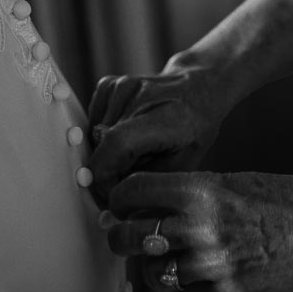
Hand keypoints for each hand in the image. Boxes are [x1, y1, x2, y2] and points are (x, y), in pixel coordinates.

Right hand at [85, 61, 228, 204]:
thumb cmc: (195, 130)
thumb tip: (116, 208)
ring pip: (94, 136)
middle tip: (126, 181)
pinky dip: (102, 136)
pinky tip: (126, 134)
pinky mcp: (111, 83)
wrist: (199, 88)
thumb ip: (148, 182)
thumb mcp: (184, 164)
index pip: (116, 145)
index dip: (105, 177)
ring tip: (133, 154)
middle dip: (107, 172)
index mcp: (165, 117)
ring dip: (107, 154)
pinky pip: (93, 120)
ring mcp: (123, 85)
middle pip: (102, 145)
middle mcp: (140, 95)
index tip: (112, 197)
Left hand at [106, 171, 292, 291]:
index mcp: (203, 191)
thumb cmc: (288, 200)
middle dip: (119, 235)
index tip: (119, 201)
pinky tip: (190, 275)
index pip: (136, 191)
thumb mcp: (237, 180)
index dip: (119, 196)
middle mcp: (202, 228)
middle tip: (120, 234)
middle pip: (133, 236)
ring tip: (159, 258)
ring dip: (151, 266)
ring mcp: (214, 266)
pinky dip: (181, 286)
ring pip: (154, 273)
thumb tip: (155, 201)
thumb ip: (194, 191)